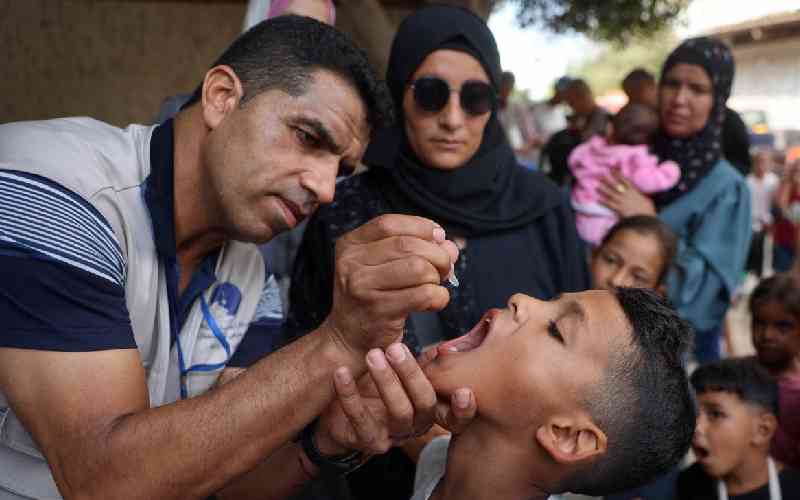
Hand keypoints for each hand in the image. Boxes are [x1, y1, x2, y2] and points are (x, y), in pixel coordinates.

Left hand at [315, 343, 474, 455]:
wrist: (338, 417)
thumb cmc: (375, 390)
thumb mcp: (402, 377)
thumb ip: (424, 365)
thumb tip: (445, 347)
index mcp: (428, 411)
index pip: (454, 417)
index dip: (463, 409)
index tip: (463, 391)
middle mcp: (415, 426)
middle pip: (424, 404)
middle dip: (411, 374)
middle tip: (395, 348)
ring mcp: (392, 436)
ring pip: (398, 412)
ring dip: (386, 381)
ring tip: (372, 355)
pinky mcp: (366, 440)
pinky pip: (359, 418)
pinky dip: (349, 393)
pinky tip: (342, 372)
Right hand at [323, 215, 458, 354]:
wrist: (349, 339)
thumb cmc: (372, 298)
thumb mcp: (383, 266)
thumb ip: (416, 249)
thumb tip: (448, 245)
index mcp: (350, 245)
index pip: (389, 224)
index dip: (420, 227)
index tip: (438, 237)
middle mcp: (351, 263)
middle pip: (408, 245)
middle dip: (437, 254)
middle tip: (445, 268)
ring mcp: (363, 287)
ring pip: (419, 268)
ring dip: (437, 277)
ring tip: (434, 286)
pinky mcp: (379, 310)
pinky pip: (423, 295)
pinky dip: (439, 297)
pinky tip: (433, 302)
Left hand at [598, 170, 656, 216]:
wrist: (644, 219)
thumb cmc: (648, 210)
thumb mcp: (647, 199)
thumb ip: (641, 195)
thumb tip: (640, 194)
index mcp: (633, 191)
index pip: (624, 180)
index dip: (617, 175)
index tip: (612, 170)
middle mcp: (626, 194)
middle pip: (615, 186)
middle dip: (608, 181)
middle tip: (601, 177)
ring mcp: (621, 201)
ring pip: (610, 194)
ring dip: (603, 190)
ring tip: (597, 186)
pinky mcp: (618, 209)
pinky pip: (609, 204)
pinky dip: (603, 202)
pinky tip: (598, 200)